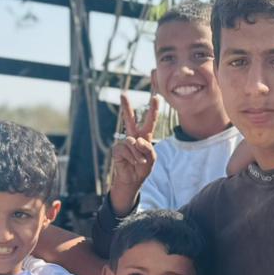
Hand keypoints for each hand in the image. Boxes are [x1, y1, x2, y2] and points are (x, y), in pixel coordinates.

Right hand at [109, 95, 158, 213]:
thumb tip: (136, 140)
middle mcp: (133, 137)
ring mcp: (124, 142)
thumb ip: (148, 148)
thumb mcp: (152, 158)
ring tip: (139, 162)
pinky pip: (126, 149)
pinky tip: (132, 163)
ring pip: (133, 142)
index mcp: (144, 137)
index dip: (153, 109)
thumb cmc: (143, 167)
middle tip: (123, 94)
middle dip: (126, 106)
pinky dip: (132, 157)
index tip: (156, 97)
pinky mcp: (117, 149)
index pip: (150, 121)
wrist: (133, 180)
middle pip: (129, 119)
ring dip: (139, 154)